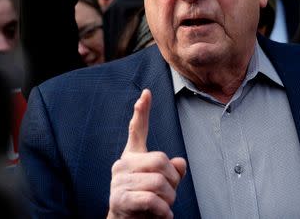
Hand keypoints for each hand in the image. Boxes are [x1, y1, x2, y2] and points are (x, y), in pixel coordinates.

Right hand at [108, 90, 186, 218]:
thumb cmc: (144, 204)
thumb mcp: (162, 185)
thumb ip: (172, 170)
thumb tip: (180, 163)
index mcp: (133, 157)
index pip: (137, 130)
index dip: (142, 111)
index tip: (146, 93)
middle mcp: (123, 164)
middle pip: (161, 161)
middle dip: (173, 181)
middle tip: (170, 196)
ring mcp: (118, 181)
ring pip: (159, 182)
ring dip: (169, 199)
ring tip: (164, 207)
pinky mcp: (119, 199)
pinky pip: (151, 199)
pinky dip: (163, 210)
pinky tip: (163, 215)